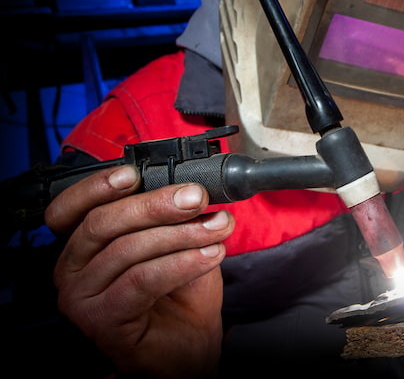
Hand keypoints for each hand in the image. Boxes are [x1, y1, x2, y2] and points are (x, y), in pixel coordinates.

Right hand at [45, 164, 234, 377]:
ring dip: (181, 234)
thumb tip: (191, 188)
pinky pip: (141, 281)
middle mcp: (71, 269)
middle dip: (155, 205)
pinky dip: (181, 263)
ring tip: (217, 227)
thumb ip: (171, 215)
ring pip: (127, 250)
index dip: (96, 187)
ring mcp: (82, 297)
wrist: (188, 347)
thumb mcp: (176, 242)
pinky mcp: (101, 320)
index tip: (134, 173)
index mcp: (82, 244)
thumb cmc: (178, 295)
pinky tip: (210, 255)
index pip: (69, 208)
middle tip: (197, 197)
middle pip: (102, 223)